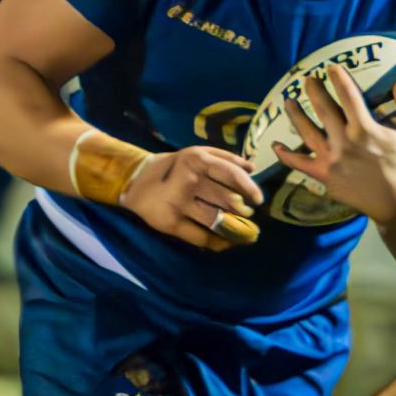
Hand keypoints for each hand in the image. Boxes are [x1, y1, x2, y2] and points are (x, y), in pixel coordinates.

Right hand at [120, 145, 263, 250]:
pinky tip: (227, 242)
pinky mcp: (171, 223)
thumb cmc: (173, 167)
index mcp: (197, 160)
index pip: (231, 174)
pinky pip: (202, 238)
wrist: (135, 181)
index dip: (250, 188)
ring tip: (244, 232)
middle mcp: (189, 180)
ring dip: (236, 230)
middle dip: (244, 212)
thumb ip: (225, 158)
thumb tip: (252, 168)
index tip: (259, 200)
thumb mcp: (196, 153)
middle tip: (249, 216)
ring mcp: (179, 203)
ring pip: (217, 221)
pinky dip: (219, 243)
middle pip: (227, 201)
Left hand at [272, 69, 395, 224]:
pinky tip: (275, 145)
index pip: (348, 96)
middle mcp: (345, 142)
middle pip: (323, 109)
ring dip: (295, 115)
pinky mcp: (324, 175)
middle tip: (308, 79)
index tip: (331, 68)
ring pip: (306, 132)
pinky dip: (286, 155)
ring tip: (288, 101)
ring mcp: (332, 159)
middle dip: (314, 91)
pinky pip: (299, 163)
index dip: (338, 79)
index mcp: (366, 129)